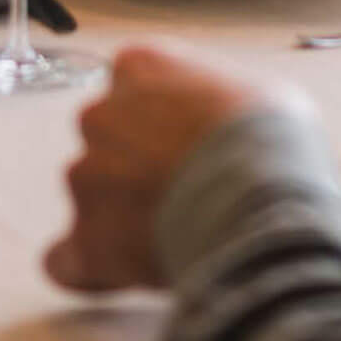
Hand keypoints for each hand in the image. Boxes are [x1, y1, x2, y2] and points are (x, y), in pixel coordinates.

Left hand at [43, 45, 271, 292]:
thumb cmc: (272, 140)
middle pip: (107, 140)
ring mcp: (86, 176)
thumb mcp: (259, 94)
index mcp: (138, 66)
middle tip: (185, 190)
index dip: (161, 119)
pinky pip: (68, 259)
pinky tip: (120, 273)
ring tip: (176, 235)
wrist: (263, 198)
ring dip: (121, 215)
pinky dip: (91, 269)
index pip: (131, 84)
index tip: (188, 140)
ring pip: (92, 196)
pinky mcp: (88, 239)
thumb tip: (240, 128)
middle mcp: (100, 114)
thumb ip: (221, 103)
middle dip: (136, 165)